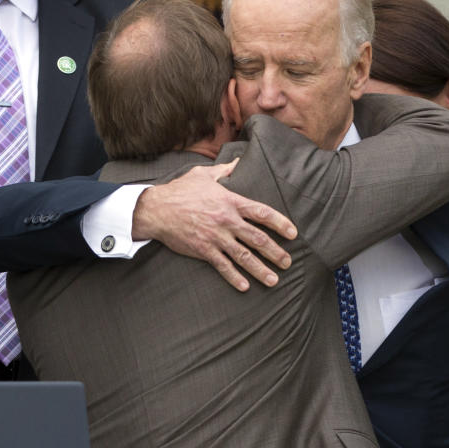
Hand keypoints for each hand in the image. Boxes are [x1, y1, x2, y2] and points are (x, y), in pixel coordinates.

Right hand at [131, 160, 296, 290]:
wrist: (156, 209)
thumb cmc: (179, 190)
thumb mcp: (203, 175)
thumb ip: (224, 170)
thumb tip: (239, 161)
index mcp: (230, 201)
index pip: (261, 213)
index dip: (280, 223)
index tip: (293, 233)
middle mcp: (226, 221)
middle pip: (257, 239)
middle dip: (275, 252)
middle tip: (287, 262)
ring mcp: (215, 237)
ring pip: (243, 256)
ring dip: (260, 269)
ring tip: (273, 280)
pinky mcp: (203, 250)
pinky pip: (222, 266)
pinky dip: (234, 277)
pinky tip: (244, 286)